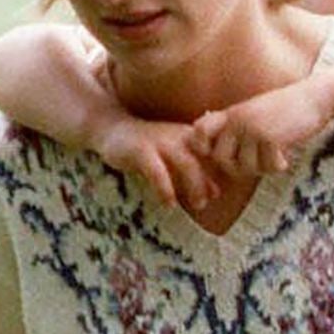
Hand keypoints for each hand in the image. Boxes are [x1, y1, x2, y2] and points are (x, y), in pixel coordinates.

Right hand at [91, 115, 221, 210]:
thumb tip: (217, 193)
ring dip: (195, 186)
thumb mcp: (173, 155)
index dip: (220, 174)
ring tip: (197, 205)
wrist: (112, 128)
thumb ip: (194, 171)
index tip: (218, 193)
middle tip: (205, 203)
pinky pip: (158, 172)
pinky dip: (166, 189)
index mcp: (189, 135)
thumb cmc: (147, 144)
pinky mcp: (141, 151)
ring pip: (186, 164)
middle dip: (208, 183)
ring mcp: (160, 142)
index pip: (214, 155)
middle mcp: (178, 136)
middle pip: (203, 160)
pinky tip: (169, 204)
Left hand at [191, 78, 333, 177]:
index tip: (224, 153)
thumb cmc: (286, 110)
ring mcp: (251, 128)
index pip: (199, 131)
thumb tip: (217, 157)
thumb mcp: (254, 114)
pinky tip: (285, 158)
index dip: (203, 147)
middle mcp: (237, 120)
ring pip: (245, 167)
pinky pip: (267, 166)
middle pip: (221, 159)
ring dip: (263, 169)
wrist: (314, 97)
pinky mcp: (269, 136)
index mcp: (230, 114)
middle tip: (258, 165)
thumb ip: (236, 129)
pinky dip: (278, 166)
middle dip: (239, 169)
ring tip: (274, 159)